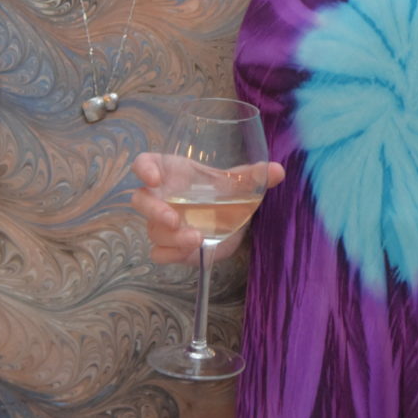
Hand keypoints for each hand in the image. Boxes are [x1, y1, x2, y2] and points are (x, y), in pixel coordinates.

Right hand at [128, 151, 284, 265]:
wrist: (228, 221)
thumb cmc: (223, 193)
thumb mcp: (238, 184)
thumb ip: (253, 176)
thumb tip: (277, 170)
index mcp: (173, 172)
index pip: (145, 163)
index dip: (143, 168)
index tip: (153, 177)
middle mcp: (162, 197)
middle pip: (140, 199)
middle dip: (153, 210)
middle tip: (173, 218)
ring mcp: (162, 223)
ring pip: (152, 230)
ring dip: (171, 237)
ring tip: (197, 238)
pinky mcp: (168, 246)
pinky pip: (159, 253)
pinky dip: (172, 254)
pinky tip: (192, 250)